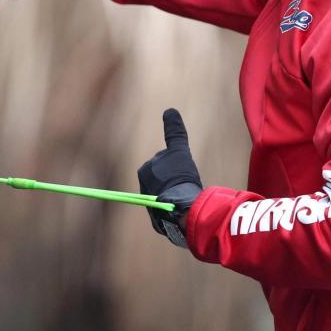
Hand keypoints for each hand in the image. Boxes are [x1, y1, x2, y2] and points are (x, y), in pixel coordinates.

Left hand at [138, 109, 202, 247]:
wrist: (182, 206)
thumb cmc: (180, 176)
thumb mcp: (180, 151)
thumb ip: (174, 131)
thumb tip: (169, 110)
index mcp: (145, 171)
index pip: (162, 165)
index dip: (175, 167)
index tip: (181, 173)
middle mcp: (143, 188)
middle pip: (163, 180)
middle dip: (174, 181)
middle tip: (186, 183)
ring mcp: (150, 205)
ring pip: (166, 195)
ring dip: (176, 195)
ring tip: (186, 197)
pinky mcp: (158, 220)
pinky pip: (168, 211)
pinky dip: (176, 208)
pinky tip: (184, 208)